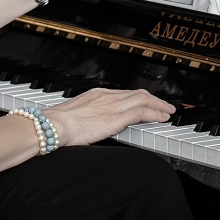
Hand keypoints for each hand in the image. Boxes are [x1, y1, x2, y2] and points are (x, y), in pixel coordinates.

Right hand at [46, 87, 173, 148]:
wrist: (51, 125)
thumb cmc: (57, 124)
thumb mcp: (76, 115)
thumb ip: (88, 116)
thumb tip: (92, 124)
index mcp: (96, 94)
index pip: (125, 93)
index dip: (140, 98)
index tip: (147, 102)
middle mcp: (106, 96)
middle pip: (137, 94)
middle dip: (154, 99)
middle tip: (164, 106)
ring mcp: (112, 106)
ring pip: (143, 100)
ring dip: (159, 106)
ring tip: (168, 112)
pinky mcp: (115, 118)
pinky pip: (141, 113)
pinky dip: (154, 114)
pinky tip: (161, 118)